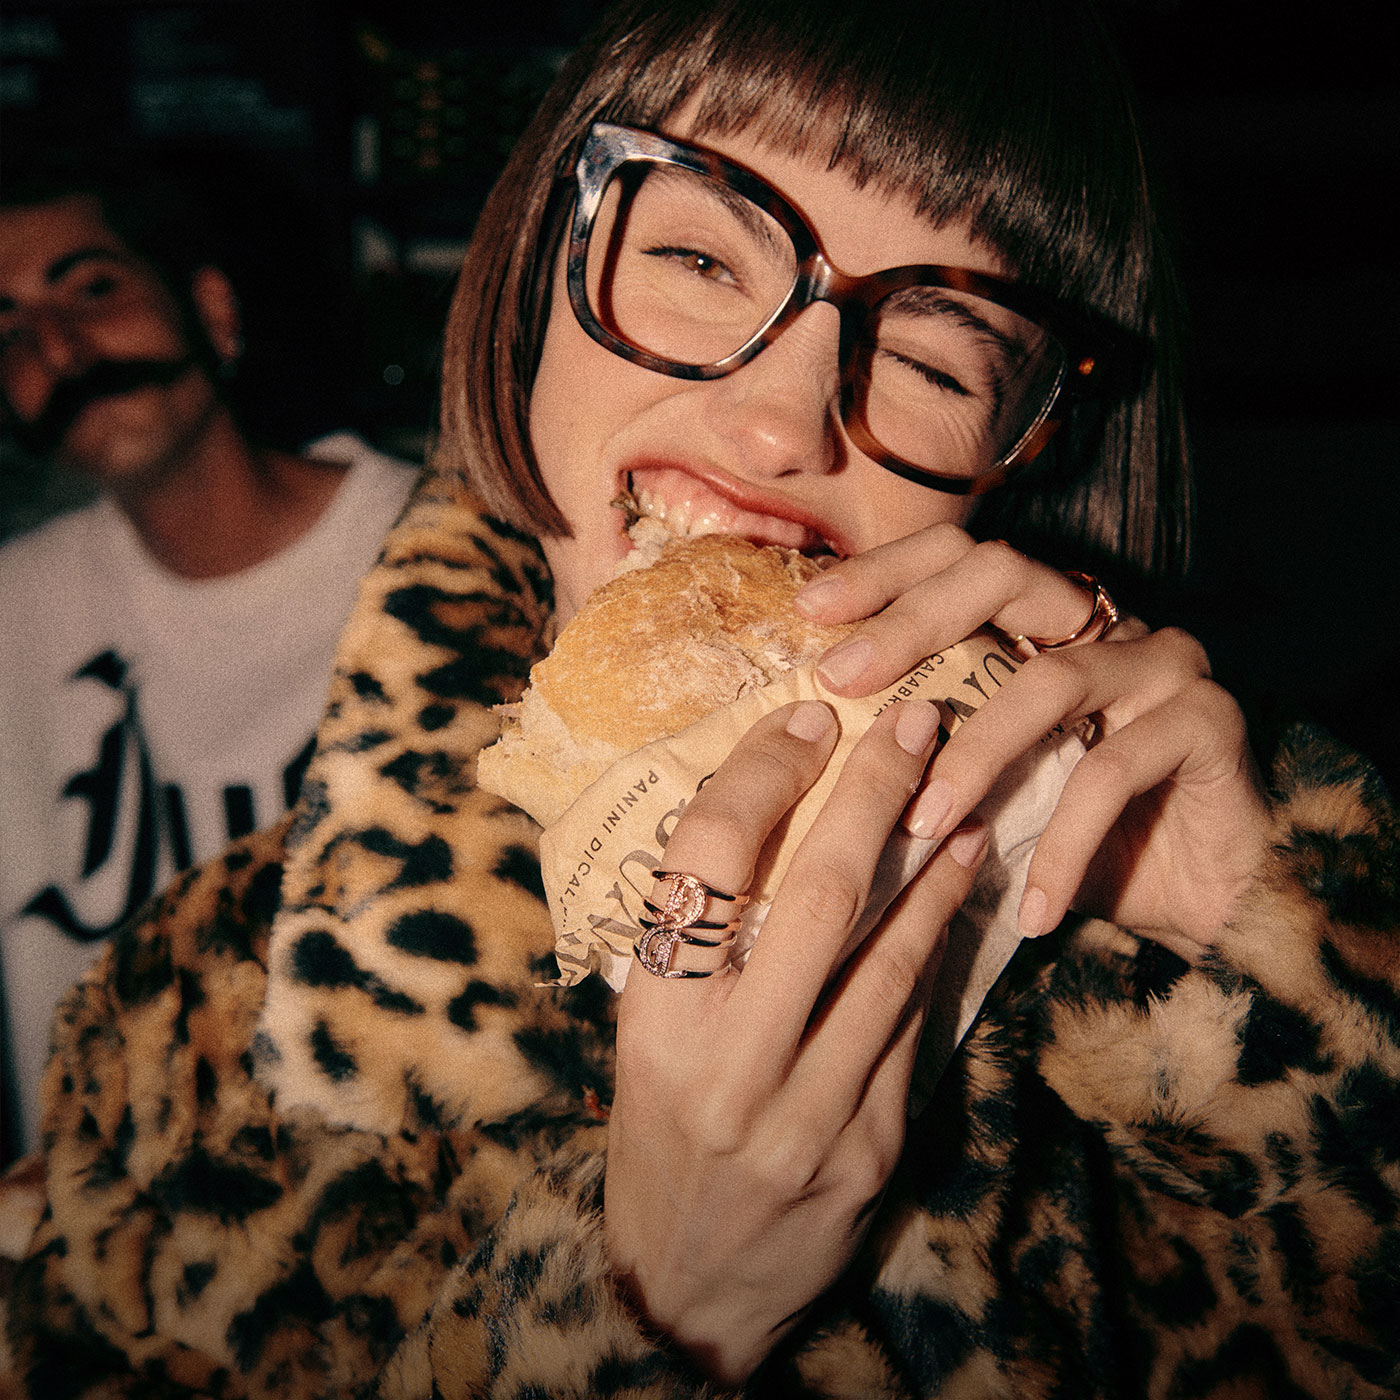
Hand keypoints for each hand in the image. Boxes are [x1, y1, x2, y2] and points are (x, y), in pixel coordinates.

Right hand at [604, 698, 986, 1382]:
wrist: (693, 1289)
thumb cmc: (659, 1141)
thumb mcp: (649, 1042)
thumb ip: (696, 948)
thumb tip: (767, 823)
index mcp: (656, 1020)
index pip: (708, 862)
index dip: (762, 774)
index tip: (806, 722)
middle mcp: (730, 1061)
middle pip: (819, 893)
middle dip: (874, 793)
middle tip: (916, 725)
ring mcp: (810, 1109)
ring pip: (890, 955)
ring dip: (935, 867)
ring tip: (964, 801)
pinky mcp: (873, 1145)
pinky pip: (915, 1022)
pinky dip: (938, 946)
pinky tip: (961, 895)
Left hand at [795, 524, 1272, 951]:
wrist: (1203, 903)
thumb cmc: (1074, 840)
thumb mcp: (986, 788)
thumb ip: (924, 749)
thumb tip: (807, 746)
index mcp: (1044, 620)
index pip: (960, 557)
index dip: (885, 572)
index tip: (811, 613)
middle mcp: (1104, 622)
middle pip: (1002, 574)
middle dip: (910, 624)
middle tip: (841, 681)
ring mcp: (1163, 661)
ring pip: (1049, 680)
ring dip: (975, 757)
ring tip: (922, 828)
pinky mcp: (1209, 720)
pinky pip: (1114, 772)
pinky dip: (1062, 846)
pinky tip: (1030, 909)